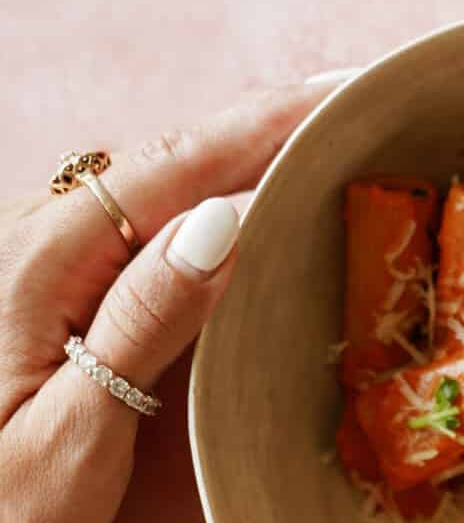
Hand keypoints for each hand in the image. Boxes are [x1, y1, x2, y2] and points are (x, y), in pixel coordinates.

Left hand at [0, 79, 344, 522]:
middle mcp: (40, 241)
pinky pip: (147, 226)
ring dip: (245, 156)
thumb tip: (224, 220)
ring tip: (328, 134)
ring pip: (162, 188)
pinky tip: (253, 203)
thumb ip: (145, 319)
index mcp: (46, 261)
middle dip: (270, 123)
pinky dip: (212, 202)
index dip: (269, 124)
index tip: (347, 90)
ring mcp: (45, 265)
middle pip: (174, 160)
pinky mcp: (55, 296)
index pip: (178, 168)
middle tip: (363, 100)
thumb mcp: (77, 432)